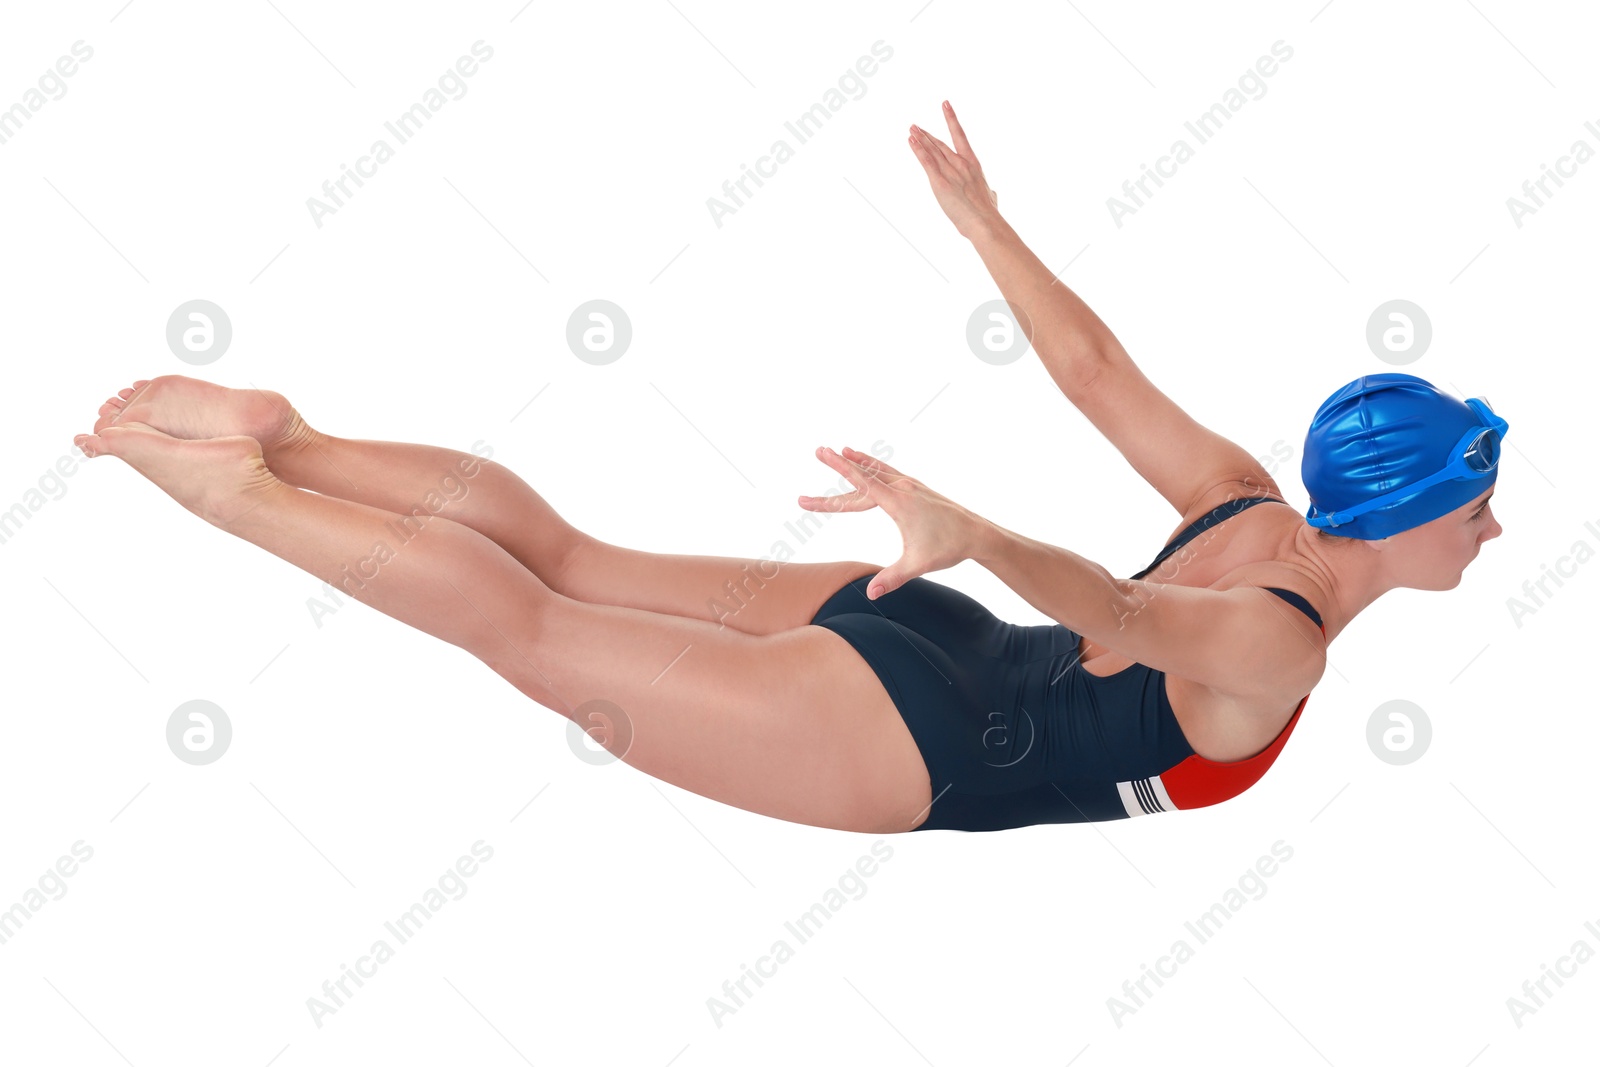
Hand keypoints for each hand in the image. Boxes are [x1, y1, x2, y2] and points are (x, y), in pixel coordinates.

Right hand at [800, 446, 979, 599]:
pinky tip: (873, 468)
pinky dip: (877, 467)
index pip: (862, 482)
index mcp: (899, 502)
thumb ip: (892, 578)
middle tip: (818, 452)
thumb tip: (871, 593)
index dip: (841, 468)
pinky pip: (891, 474)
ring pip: (879, 470)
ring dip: (859, 460)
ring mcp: (912, 486)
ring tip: (843, 450)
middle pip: (864, 475)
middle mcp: (903, 488)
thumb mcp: (918, 565)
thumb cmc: (948, 547)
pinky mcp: (919, 489)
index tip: (824, 454)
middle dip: (839, 465)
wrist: (977, 534)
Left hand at [908, 100, 999, 239]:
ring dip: (920, 138)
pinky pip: (926, 162)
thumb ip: (991, 193)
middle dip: (927, 135)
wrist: (985, 222)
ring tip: (911, 129)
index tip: (945, 106)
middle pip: (940, 144)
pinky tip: (911, 141)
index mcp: (973, 164)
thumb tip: (993, 194)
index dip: (951, 119)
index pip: (960, 136)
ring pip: (932, 150)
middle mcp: (961, 163)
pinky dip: (918, 150)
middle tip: (916, 126)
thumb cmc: (988, 213)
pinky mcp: (940, 182)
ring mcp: (951, 171)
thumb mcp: (991, 198)